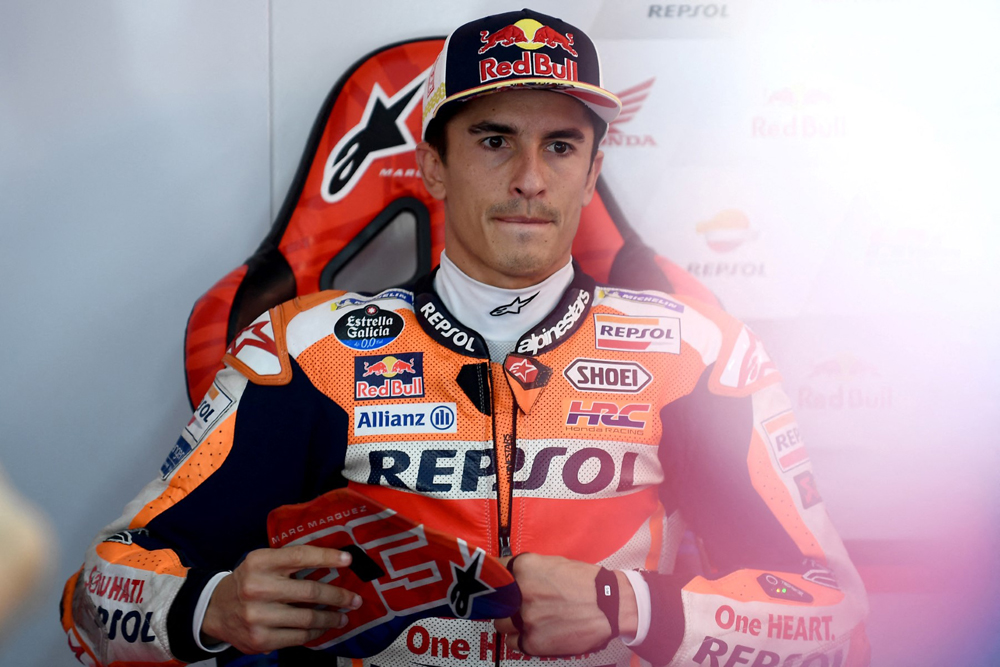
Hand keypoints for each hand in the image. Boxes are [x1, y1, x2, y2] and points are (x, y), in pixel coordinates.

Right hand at [201, 545, 361, 654]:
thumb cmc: (247, 582)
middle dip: (338, 596)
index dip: (327, 557)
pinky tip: (322, 627)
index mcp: (260, 562)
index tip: (347, 560)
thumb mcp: (262, 563)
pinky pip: (298, 636)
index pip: (300, 556)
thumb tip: (332, 561)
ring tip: (342, 616)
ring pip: (308, 617)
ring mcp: (258, 615)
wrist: (215, 611)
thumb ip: (290, 561)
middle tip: (354, 599)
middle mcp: (257, 587)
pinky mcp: (260, 639)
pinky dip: (315, 632)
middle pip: (310, 591)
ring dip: (331, 618)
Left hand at [493, 553, 636, 654]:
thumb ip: (527, 570)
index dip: (495, 578)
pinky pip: (512, 643)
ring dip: (510, 623)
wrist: (610, 606)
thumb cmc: (585, 582)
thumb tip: (508, 574)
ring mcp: (525, 619)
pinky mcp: (532, 642)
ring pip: (500, 624)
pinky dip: (521, 639)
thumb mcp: (553, 564)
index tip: (494, 582)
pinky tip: (536, 633)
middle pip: (495, 602)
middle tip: (517, 605)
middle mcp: (520, 593)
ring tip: (530, 620)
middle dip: (504, 603)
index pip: (493, 572)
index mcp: (524, 569)